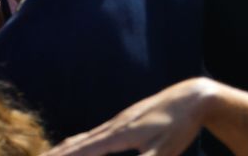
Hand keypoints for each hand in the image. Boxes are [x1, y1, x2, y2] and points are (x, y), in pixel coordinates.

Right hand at [43, 76, 215, 155]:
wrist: (193, 96)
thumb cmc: (179, 125)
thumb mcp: (162, 151)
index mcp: (118, 135)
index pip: (81, 151)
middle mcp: (113, 126)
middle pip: (76, 144)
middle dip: (54, 155)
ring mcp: (119, 122)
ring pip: (84, 138)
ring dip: (64, 149)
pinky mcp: (126, 121)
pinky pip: (94, 135)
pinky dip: (79, 143)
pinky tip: (79, 146)